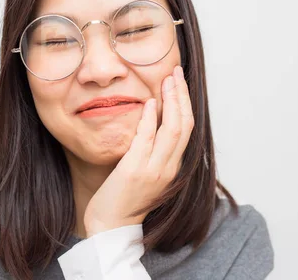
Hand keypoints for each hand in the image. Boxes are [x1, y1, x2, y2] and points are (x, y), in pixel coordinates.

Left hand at [83, 65, 194, 236]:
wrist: (111, 224)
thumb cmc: (125, 197)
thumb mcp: (147, 171)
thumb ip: (153, 149)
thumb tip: (152, 117)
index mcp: (173, 167)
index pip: (187, 128)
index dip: (185, 102)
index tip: (179, 81)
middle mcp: (168, 168)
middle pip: (184, 124)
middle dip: (182, 95)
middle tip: (176, 72)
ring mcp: (153, 170)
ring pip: (172, 129)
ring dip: (171, 101)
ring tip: (168, 80)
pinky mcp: (134, 171)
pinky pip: (146, 140)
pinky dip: (149, 119)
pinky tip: (149, 102)